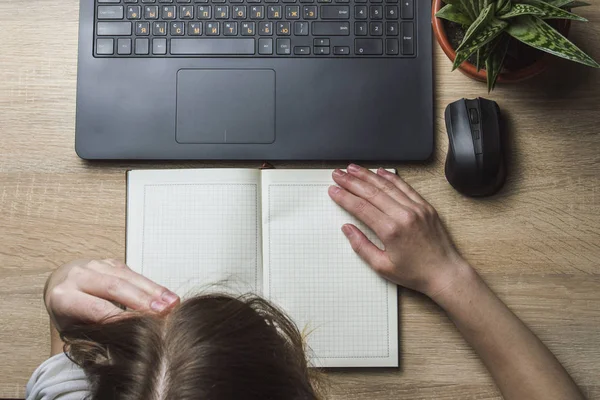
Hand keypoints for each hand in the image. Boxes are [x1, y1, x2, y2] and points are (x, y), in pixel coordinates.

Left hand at [44, 259, 179, 331]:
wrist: (63, 289)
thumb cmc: (70, 317)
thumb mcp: (75, 331)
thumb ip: (95, 336)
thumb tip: (123, 348)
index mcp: (64, 296)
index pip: (96, 307)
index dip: (121, 316)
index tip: (142, 327)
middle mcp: (78, 276)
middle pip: (114, 287)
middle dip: (142, 301)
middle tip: (163, 313)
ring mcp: (96, 266)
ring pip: (128, 277)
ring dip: (153, 291)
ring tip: (172, 304)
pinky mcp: (112, 262)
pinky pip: (135, 272)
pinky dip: (153, 286)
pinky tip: (167, 296)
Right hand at [328, 164, 468, 297]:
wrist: (445, 273)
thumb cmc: (416, 273)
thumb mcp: (382, 266)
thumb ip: (361, 246)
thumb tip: (347, 229)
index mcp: (391, 231)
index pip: (361, 207)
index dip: (344, 197)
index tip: (333, 190)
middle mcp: (404, 215)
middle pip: (371, 192)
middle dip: (352, 181)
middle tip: (338, 174)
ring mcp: (416, 208)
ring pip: (387, 185)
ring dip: (368, 175)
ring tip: (353, 168)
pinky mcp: (425, 206)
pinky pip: (405, 187)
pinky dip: (391, 177)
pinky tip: (380, 171)